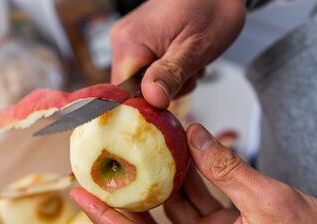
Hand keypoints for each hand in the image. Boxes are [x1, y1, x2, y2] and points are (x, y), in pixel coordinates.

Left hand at [71, 124, 316, 223]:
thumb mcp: (268, 201)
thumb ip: (227, 168)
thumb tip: (195, 136)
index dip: (107, 219)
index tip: (81, 196)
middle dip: (124, 198)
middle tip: (101, 172)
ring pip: (174, 208)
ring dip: (159, 181)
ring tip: (138, 154)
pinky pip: (196, 201)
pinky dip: (188, 178)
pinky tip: (180, 154)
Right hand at [111, 0, 245, 107]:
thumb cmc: (211, 10)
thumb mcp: (194, 48)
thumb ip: (171, 74)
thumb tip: (153, 99)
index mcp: (129, 42)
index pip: (123, 91)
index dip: (146, 103)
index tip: (170, 99)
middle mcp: (123, 41)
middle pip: (133, 88)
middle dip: (163, 90)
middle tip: (188, 73)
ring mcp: (130, 41)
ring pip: (144, 82)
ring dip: (170, 82)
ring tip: (189, 63)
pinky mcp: (140, 43)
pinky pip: (148, 71)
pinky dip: (169, 72)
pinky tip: (184, 59)